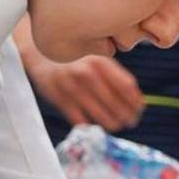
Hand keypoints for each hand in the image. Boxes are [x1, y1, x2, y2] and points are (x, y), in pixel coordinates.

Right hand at [28, 56, 143, 131]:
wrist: (38, 53)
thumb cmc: (74, 58)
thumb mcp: (95, 57)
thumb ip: (114, 75)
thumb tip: (138, 100)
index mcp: (99, 61)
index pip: (127, 86)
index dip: (136, 101)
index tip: (140, 108)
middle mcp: (87, 74)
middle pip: (117, 104)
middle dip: (128, 116)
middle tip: (132, 121)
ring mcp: (73, 88)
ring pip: (102, 117)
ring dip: (114, 124)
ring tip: (117, 125)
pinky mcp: (60, 100)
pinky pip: (82, 121)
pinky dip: (92, 125)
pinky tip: (97, 123)